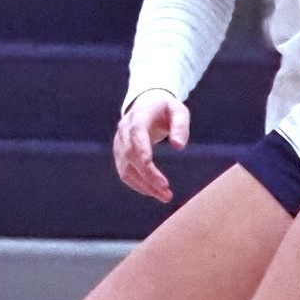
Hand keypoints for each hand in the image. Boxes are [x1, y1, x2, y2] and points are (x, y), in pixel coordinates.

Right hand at [112, 88, 188, 204]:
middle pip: (130, 157)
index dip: (144, 158)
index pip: (137, 138)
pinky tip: (152, 191)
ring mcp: (119, 142)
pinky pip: (124, 171)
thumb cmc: (165, 109)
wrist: (146, 103)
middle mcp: (124, 130)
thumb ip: (180, 126)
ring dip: (143, 185)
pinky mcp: (119, 152)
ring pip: (125, 168)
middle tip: (167, 193)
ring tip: (164, 196)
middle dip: (148, 177)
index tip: (160, 178)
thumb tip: (178, 146)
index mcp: (138, 117)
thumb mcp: (178, 111)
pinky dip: (137, 184)